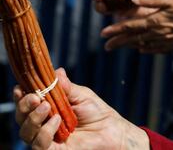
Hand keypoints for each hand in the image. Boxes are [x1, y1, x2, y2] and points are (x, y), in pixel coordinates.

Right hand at [14, 68, 148, 149]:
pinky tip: (57, 121)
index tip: (20, 87)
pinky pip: (38, 144)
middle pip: (22, 117)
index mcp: (47, 109)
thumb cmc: (97, 113)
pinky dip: (45, 131)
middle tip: (35, 97)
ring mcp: (46, 139)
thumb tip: (56, 71)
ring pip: (26, 132)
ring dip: (33, 118)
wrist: (112, 131)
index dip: (21, 96)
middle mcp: (43, 124)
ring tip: (47, 107)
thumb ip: (66, 87)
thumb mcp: (81, 96)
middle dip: (24, 105)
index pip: (27, 104)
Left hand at [100, 0, 172, 53]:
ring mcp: (168, 40)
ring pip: (145, 44)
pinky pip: (158, 48)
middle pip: (134, 38)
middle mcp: (159, 33)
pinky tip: (146, 48)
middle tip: (107, 46)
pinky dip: (148, 49)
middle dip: (119, 42)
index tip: (102, 34)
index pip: (130, 27)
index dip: (116, 30)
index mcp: (156, 20)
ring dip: (131, 45)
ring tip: (124, 47)